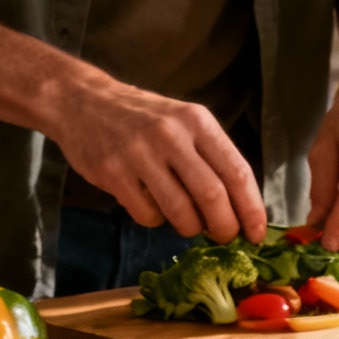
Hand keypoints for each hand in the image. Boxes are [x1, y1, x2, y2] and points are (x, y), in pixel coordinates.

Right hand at [50, 75, 266, 243]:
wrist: (82, 101)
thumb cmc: (144, 119)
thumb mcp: (184, 123)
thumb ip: (212, 158)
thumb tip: (242, 209)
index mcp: (197, 121)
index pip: (237, 172)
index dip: (252, 209)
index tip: (257, 234)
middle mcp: (171, 135)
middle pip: (212, 197)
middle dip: (224, 227)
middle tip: (224, 237)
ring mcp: (139, 153)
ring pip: (181, 212)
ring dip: (191, 228)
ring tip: (189, 224)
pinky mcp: (113, 172)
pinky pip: (147, 215)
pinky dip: (156, 221)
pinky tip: (152, 206)